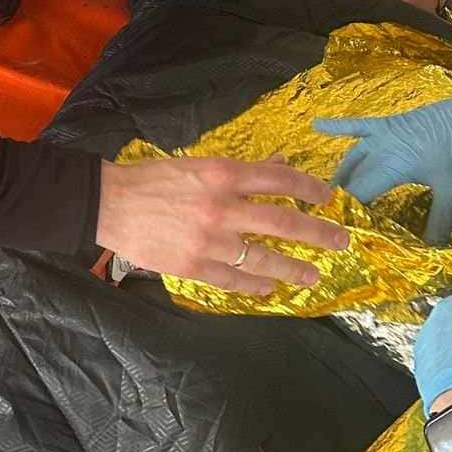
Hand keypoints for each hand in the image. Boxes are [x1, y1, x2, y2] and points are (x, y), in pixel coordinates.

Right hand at [96, 156, 344, 294]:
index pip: (278, 179)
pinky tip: (269, 286)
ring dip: (292, 267)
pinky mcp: (194, 266)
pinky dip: (255, 284)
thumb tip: (277, 164)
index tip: (328, 198)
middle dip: (317, 233)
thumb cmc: (154, 179)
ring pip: (263, 257)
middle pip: (282, 221)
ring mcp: (209, 240)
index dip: (308, 189)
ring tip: (313, 275)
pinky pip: (234, 280)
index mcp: (223, 173)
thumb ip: (240, 171)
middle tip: (340, 241)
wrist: (110, 204)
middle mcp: (222, 206)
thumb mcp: (198, 164)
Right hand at [313, 87, 451, 244]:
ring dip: (340, 173)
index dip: (349, 212)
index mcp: (395, 166)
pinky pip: (358, 125)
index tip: (338, 229)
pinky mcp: (390, 122)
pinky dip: (337, 127)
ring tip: (327, 193)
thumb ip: (439, 224)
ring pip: (352, 154)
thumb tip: (430, 252)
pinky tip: (316, 125)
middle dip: (341, 197)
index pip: (361, 193)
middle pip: (353, 176)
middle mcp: (382, 147)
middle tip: (328, 217)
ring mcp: (384, 132)